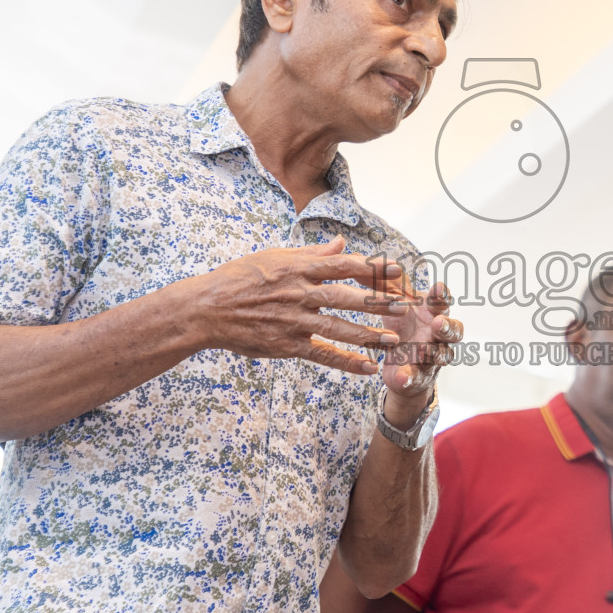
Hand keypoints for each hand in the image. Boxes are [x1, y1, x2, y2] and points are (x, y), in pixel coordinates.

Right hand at [192, 236, 404, 374]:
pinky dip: (346, 362)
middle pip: (346, 298)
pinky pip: (322, 354)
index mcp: (297, 268)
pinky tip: (368, 368)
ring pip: (339, 329)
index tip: (397, 270)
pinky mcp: (287, 344)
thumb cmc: (240, 278)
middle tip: (406, 306)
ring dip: (368, 336)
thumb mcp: (274, 258)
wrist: (206, 310)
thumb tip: (342, 244)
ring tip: (394, 341)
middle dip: (378, 302)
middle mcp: (299, 294)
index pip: (342, 266)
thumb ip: (312, 254)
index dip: (371, 268)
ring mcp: (293, 321)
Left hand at [378, 278, 461, 424]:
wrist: (399, 363)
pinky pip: (417, 378)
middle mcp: (438, 333)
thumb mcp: (392, 303)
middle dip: (447, 326)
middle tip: (436, 322)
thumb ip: (384, 283)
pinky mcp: (418, 376)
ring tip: (422, 349)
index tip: (437, 288)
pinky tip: (400, 377)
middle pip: (455, 330)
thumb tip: (364, 258)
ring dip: (433, 352)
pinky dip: (409, 377)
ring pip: (443, 355)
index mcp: (432, 311)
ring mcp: (432, 356)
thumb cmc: (401, 325)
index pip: (443, 301)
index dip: (442, 296)